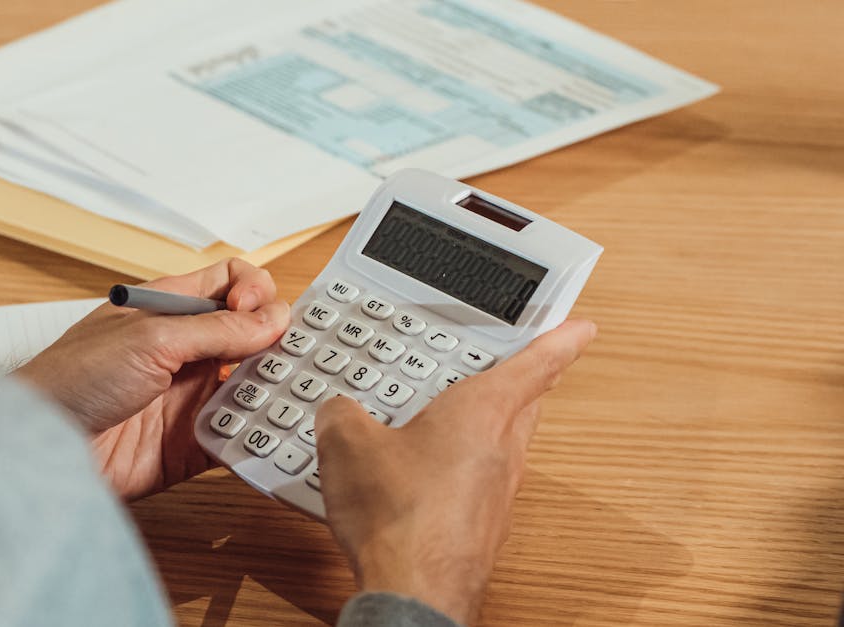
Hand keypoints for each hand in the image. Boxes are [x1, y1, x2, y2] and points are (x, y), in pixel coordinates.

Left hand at [15, 259, 289, 499]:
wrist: (44, 448)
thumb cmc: (73, 379)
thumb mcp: (150, 340)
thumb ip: (217, 329)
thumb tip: (273, 319)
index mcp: (171, 308)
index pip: (231, 282)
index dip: (254, 291)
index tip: (255, 313)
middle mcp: (185, 349)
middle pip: (250, 334)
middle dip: (277, 342)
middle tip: (295, 357)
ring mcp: (190, 395)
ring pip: (251, 385)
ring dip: (273, 390)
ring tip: (290, 398)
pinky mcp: (192, 442)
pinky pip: (237, 435)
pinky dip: (257, 435)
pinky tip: (270, 434)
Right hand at [316, 320, 597, 623]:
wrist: (414, 591)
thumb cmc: (399, 518)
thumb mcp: (347, 444)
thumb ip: (342, 413)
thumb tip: (337, 411)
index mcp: (482, 411)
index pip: (535, 364)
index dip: (560, 340)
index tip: (582, 328)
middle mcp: (503, 450)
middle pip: (527, 404)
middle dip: (524, 383)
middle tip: (516, 367)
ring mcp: (499, 493)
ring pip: (505, 444)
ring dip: (488, 427)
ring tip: (450, 418)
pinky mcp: (483, 525)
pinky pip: (480, 482)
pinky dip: (463, 469)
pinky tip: (425, 476)